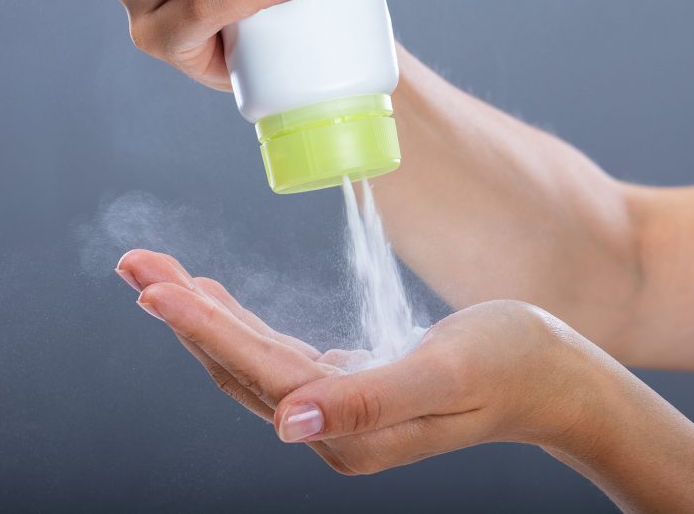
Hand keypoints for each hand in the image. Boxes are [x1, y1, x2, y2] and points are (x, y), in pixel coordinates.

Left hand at [115, 249, 597, 474]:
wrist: (558, 379)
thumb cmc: (514, 363)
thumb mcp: (447, 373)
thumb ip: (368, 399)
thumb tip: (288, 421)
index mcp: (349, 431)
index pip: (256, 370)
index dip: (201, 325)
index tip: (153, 285)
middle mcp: (332, 430)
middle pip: (238, 365)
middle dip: (183, 312)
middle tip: (135, 262)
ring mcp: (338, 414)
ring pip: (249, 360)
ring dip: (201, 316)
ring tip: (158, 275)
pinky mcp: (349, 390)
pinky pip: (275, 357)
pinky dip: (238, 325)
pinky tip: (217, 302)